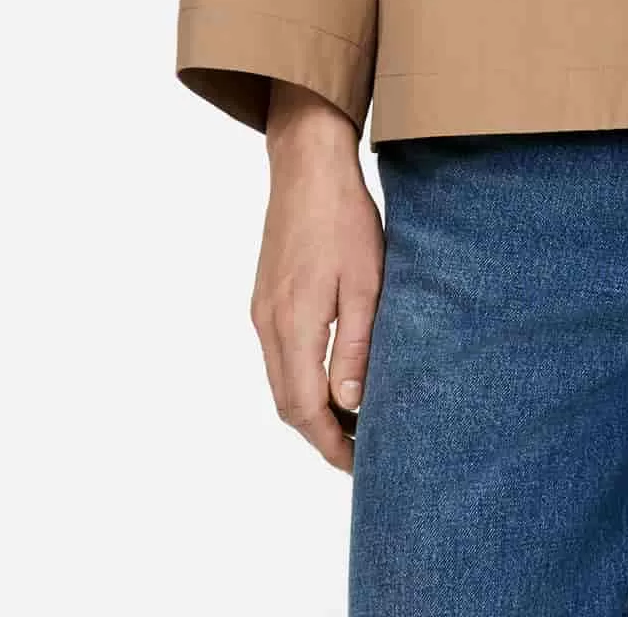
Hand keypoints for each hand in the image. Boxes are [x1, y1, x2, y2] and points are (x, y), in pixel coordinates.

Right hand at [251, 82, 383, 471]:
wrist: (307, 163)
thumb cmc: (344, 217)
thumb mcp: (365, 282)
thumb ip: (355, 346)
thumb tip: (351, 404)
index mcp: (292, 324)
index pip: (303, 410)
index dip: (330, 444)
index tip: (359, 464)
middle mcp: (268, 323)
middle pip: (286, 403)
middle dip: (321, 435)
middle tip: (360, 450)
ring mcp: (261, 309)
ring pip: (280, 381)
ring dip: (310, 408)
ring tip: (352, 419)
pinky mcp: (264, 296)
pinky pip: (278, 355)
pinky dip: (301, 378)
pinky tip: (330, 375)